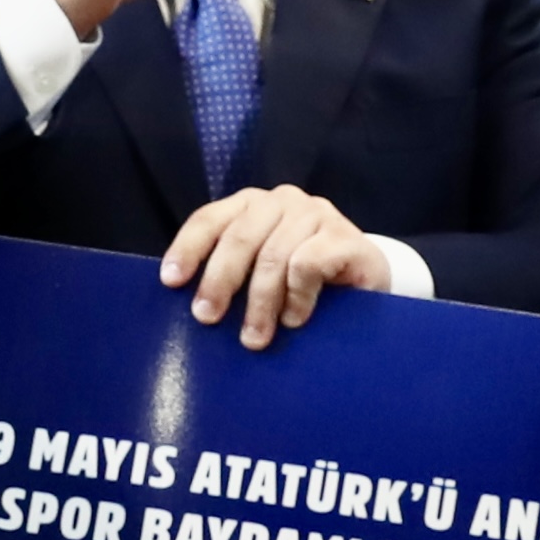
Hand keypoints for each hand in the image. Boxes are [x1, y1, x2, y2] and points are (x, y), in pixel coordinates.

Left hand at [157, 184, 393, 348]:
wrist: (367, 281)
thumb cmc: (303, 282)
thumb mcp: (261, 274)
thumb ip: (232, 274)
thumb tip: (192, 303)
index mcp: (252, 206)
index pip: (210, 219)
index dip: (188, 248)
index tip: (171, 281)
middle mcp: (282, 201)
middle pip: (239, 239)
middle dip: (220, 281)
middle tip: (207, 318)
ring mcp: (316, 214)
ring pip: (273, 257)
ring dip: (260, 303)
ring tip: (254, 338)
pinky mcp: (345, 236)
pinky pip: (308, 265)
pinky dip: (297, 297)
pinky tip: (295, 319)